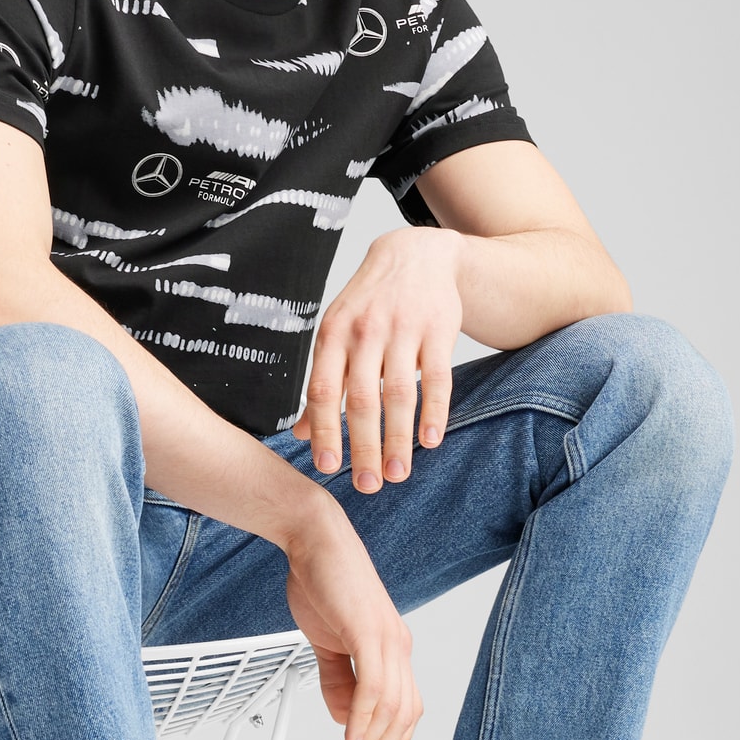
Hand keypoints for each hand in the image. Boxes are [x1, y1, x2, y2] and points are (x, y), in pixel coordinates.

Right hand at [280, 499, 421, 739]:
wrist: (314, 538)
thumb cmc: (323, 581)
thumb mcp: (328, 641)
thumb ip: (337, 679)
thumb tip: (342, 714)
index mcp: (392, 649)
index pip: (404, 708)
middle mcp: (398, 646)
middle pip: (403, 716)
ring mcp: (388, 639)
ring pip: (390, 708)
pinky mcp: (369, 632)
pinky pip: (373, 686)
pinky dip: (362, 717)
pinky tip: (350, 737)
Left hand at [292, 227, 462, 491]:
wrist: (415, 254)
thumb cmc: (369, 305)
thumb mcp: (336, 335)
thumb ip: (323, 383)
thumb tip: (300, 435)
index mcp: (332, 335)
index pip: (323, 391)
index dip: (324, 431)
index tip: (327, 468)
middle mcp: (364, 332)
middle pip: (361, 399)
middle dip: (364, 447)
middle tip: (367, 485)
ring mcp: (403, 329)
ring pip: (399, 393)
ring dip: (399, 439)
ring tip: (399, 474)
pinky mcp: (438, 329)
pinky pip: (438, 377)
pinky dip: (434, 412)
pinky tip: (431, 441)